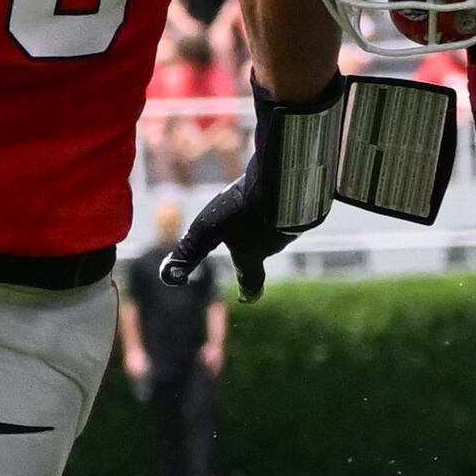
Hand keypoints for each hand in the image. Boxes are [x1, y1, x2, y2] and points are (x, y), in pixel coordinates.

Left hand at [162, 83, 343, 299]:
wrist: (287, 178)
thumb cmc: (245, 209)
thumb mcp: (208, 230)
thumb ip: (189, 252)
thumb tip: (167, 277)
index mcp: (253, 256)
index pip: (251, 279)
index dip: (248, 289)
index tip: (247, 297)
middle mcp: (276, 243)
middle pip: (264, 247)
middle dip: (256, 241)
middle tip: (247, 229)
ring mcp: (295, 222)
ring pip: (278, 222)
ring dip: (269, 214)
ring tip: (261, 198)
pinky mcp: (308, 201)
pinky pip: (294, 202)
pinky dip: (285, 196)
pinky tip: (279, 181)